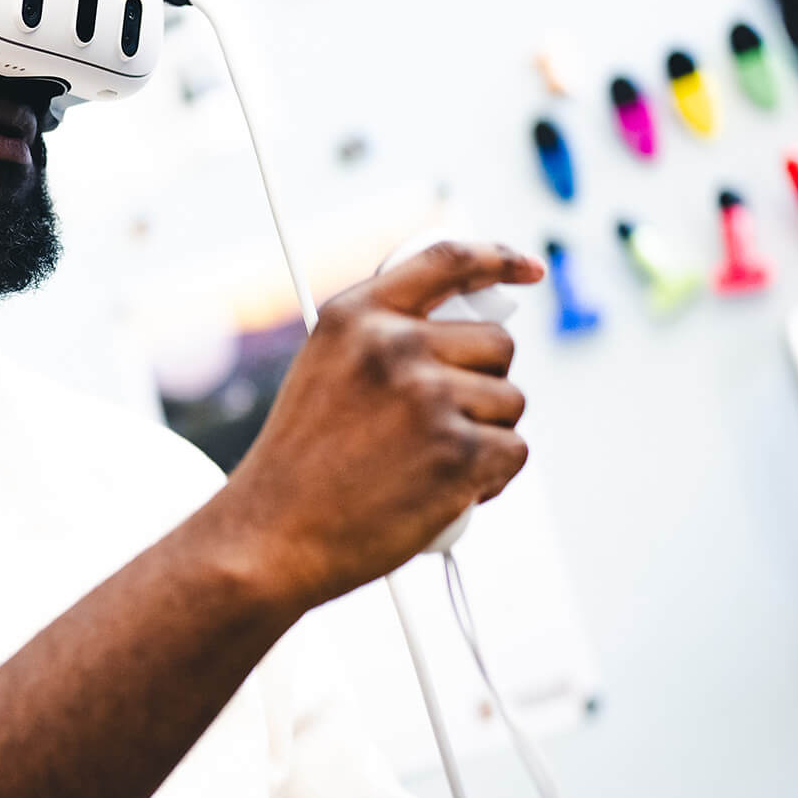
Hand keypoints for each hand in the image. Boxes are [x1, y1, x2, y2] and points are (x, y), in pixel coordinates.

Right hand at [212, 241, 542, 607]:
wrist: (268, 538)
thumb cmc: (296, 469)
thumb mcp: (322, 373)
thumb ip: (380, 341)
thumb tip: (460, 335)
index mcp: (356, 316)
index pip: (447, 261)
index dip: (499, 259)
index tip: (529, 271)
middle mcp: (393, 345)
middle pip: (496, 345)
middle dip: (482, 386)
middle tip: (434, 428)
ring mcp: (428, 396)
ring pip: (509, 402)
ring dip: (485, 436)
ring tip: (427, 465)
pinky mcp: (458, 452)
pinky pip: (513, 451)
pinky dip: (491, 479)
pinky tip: (444, 493)